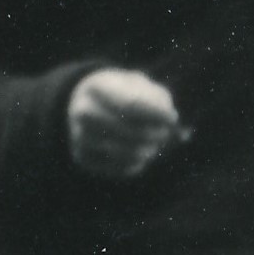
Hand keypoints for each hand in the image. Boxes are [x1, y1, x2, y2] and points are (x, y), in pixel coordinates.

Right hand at [67, 69, 188, 181]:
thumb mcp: (140, 86)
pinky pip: (123, 168)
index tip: (172, 119)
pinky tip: (138, 152)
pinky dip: (138, 163)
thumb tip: (170, 119)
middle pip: (131, 131)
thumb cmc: (122, 94)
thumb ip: (158, 99)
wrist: (88, 106)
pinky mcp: (83, 158)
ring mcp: (81, 136)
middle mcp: (83, 112)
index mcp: (96, 87)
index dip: (157, 114)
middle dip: (156, 134)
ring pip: (129, 153)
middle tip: (165, 133)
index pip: (132, 105)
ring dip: (149, 150)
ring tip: (153, 143)